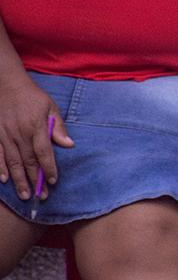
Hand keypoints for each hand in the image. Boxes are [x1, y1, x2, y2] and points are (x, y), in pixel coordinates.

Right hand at [0, 72, 73, 201]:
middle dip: (35, 180)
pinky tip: (4, 180)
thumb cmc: (32, 96)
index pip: (44, 152)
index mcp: (36, 127)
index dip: (48, 168)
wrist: (5, 84)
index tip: (53, 181)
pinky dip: (0, 168)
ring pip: (13, 162)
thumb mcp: (50, 107)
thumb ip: (58, 127)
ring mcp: (4, 135)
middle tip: (41, 196)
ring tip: (25, 195)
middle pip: (28, 161)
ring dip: (19, 180)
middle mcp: (19, 133)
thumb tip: (69, 144)